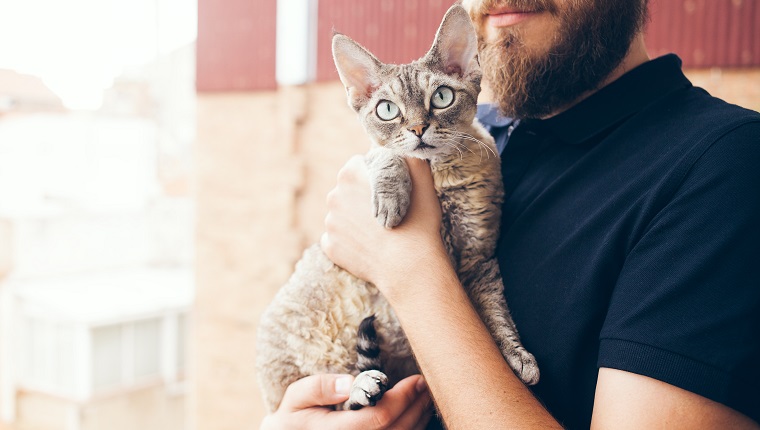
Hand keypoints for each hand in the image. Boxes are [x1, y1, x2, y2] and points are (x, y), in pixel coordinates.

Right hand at [260, 374, 432, 429]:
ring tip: (424, 398)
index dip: (402, 398)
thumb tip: (349, 382)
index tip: (415, 380)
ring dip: (418, 420)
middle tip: (426, 385)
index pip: (378, 418)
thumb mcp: (296, 399)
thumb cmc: (293, 421)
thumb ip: (318, 388)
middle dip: (415, 407)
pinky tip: (414, 417)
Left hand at [321, 155, 449, 300]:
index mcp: (351, 173)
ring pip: (343, 215)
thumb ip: (409, 157)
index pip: (359, 164)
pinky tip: (370, 246)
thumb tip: (404, 148)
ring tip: (380, 231)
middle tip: (387, 212)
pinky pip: (339, 239)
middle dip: (363, 197)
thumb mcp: (422, 180)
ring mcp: (330, 223)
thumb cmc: (418, 221)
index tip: (390, 190)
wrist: (410, 267)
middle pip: (348, 190)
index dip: (376, 175)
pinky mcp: (330, 246)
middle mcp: (334, 195)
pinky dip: (351, 241)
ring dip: (357, 219)